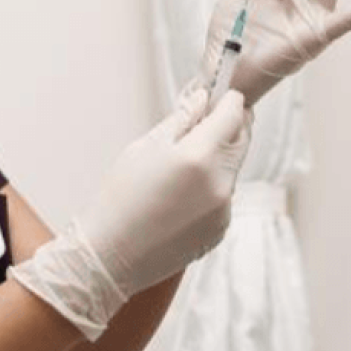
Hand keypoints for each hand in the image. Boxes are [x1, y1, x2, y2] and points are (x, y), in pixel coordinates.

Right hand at [8, 88, 251, 340]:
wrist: (110, 256)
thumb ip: (181, 121)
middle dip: (229, 126)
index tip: (223, 94)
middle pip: (241, 141)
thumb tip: (202, 100)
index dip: (229, 100)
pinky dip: (211, 187)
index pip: (233, 116)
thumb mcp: (144, 148)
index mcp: (199, 156)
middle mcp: (220, 183)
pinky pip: (223, 197)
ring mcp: (223, 210)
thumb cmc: (119, 198)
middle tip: (209, 120)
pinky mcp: (220, 230)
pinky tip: (180, 195)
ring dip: (219, 158)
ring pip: (232, 169)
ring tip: (182, 165)